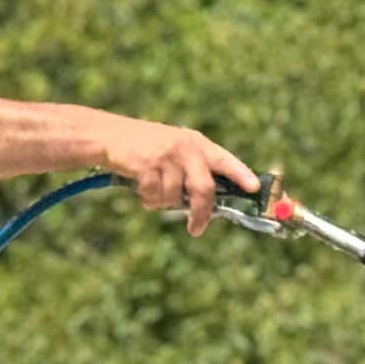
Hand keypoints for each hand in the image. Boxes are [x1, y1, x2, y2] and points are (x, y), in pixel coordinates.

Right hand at [101, 118, 255, 237]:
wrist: (110, 135)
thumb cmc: (147, 148)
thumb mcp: (176, 149)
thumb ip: (195, 170)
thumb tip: (213, 206)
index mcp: (198, 143)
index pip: (225, 160)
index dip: (242, 174)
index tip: (254, 188)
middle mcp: (186, 147)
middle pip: (204, 189)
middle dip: (202, 213)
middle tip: (197, 229)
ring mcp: (167, 156)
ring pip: (175, 197)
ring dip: (164, 204)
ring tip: (154, 192)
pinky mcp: (147, 165)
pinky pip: (155, 197)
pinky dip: (149, 201)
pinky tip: (142, 189)